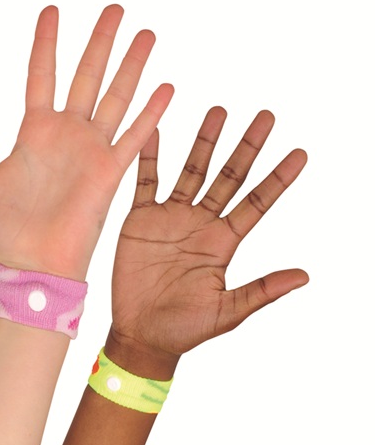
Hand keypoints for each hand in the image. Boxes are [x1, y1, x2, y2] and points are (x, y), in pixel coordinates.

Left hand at [0, 5, 172, 279]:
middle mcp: (66, 133)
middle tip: (114, 7)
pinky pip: (133, 138)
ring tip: (145, 33)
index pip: (42, 73)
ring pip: (115, 97)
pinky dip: (151, 114)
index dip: (47, 43)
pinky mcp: (109, 173)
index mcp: (34, 130)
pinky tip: (167, 86)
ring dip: (131, 65)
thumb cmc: (4, 228)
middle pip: (86, 75)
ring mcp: (91, 150)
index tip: (52, 9)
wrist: (29, 264)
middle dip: (100, 41)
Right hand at [106, 107, 307, 374]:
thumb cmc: (186, 328)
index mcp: (224, 243)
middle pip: (230, 176)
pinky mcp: (141, 218)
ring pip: (192, 171)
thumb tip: (304, 275)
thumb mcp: (229, 311)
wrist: (141, 332)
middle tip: (266, 117)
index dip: (278, 179)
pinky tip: (156, 130)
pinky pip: (146, 181)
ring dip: (205, 142)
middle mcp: (201, 223)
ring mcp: (171, 217)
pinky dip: (150, 156)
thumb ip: (262, 290)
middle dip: (247, 147)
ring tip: (218, 112)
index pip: (257, 202)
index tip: (300, 154)